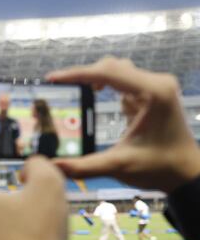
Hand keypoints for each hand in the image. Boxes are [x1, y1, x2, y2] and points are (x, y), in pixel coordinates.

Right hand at [48, 57, 199, 192]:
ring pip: (117, 71)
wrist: (186, 172)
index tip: (53, 78)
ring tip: (72, 88)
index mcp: (153, 93)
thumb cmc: (161, 167)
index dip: (77, 74)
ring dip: (94, 78)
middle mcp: (156, 84)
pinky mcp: (150, 95)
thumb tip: (54, 167)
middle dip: (83, 75)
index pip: (108, 72)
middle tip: (59, 85)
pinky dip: (104, 86)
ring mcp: (154, 88)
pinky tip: (91, 94)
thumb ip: (84, 166)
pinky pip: (123, 82)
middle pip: (111, 67)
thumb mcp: (119, 166)